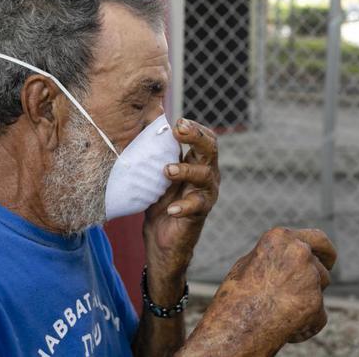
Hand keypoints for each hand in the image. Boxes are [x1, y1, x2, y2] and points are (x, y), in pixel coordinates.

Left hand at [142, 118, 219, 286]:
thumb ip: (156, 150)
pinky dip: (183, 206)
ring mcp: (206, 194)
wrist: (162, 241)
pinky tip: (171, 208)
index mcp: (198, 162)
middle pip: (211, 150)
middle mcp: (207, 175)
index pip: (206, 138)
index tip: (177, 121)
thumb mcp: (156, 173)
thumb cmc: (160, 202)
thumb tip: (147, 118)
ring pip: (205, 176)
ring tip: (167, 171)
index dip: (195, 128)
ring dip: (186, 170)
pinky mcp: (199, 214)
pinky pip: (196, 206)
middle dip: (196, 137)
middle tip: (179, 130)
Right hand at [183, 228, 336, 354]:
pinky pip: (318, 316)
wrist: (232, 329)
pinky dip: (306, 324)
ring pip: (320, 290)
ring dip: (308, 301)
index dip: (325, 250)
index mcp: (281, 238)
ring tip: (279, 313)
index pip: (317, 238)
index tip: (328, 260)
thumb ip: (275, 256)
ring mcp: (309, 277)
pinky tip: (284, 329)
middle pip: (322, 265)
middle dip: (326, 271)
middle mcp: (299, 252)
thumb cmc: (234, 299)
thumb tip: (290, 256)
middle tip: (325, 279)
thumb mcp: (249, 264)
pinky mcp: (315, 303)